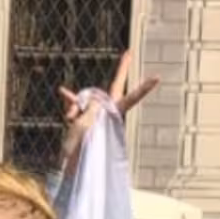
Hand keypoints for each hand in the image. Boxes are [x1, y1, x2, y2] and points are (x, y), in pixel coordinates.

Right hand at [59, 51, 160, 169]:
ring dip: (76, 105)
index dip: (143, 88)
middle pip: (114, 86)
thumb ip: (91, 106)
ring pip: (88, 97)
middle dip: (121, 70)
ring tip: (70, 119)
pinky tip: (62, 92)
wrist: (70, 166)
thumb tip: (88, 98)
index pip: (131, 98)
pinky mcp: (83, 116)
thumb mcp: (86, 125)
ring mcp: (96, 113)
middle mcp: (107, 111)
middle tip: (129, 53)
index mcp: (113, 114)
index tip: (157, 77)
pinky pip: (76, 103)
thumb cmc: (81, 149)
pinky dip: (69, 101)